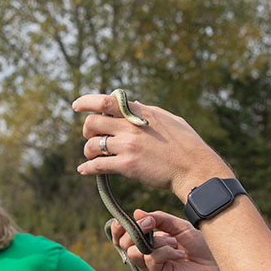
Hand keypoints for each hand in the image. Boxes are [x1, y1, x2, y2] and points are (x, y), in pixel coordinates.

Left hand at [73, 93, 231, 199]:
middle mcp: (130, 126)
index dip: (87, 102)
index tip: (76, 105)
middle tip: (91, 136)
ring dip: (88, 151)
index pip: (105, 101)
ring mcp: (127, 146)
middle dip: (87, 130)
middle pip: (92, 122)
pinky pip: (97, 165)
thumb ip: (146, 111)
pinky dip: (87, 168)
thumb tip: (133, 104)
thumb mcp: (167, 118)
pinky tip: (84, 170)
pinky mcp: (127, 166)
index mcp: (140, 112)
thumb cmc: (186, 144)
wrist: (193, 167)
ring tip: (91, 156)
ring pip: (92, 144)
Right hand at [110, 210, 229, 270]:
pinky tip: (178, 253)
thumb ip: (158, 219)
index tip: (121, 220)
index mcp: (150, 241)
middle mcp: (148, 255)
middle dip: (133, 231)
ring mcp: (153, 267)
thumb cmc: (202, 246)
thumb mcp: (179, 226)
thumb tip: (136, 213)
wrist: (218, 266)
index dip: (119, 229)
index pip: (124, 236)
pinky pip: (151, 260)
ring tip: (172, 242)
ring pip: (133, 253)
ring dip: (152, 242)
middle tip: (150, 225)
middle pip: (124, 244)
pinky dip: (164, 251)